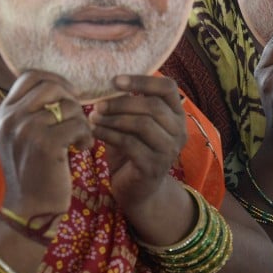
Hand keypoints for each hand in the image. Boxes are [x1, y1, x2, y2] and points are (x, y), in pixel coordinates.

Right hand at [0, 71, 92, 217]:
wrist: (28, 208)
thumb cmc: (32, 171)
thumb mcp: (20, 136)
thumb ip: (30, 111)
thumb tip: (59, 85)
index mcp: (3, 113)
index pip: (30, 75)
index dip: (55, 80)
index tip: (66, 98)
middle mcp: (10, 118)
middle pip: (52, 85)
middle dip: (71, 101)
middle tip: (75, 120)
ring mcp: (26, 130)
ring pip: (68, 105)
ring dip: (80, 121)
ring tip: (78, 138)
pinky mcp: (46, 144)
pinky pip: (78, 124)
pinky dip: (86, 135)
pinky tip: (82, 148)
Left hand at [89, 75, 186, 214]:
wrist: (138, 191)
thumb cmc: (134, 152)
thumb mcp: (134, 125)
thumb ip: (130, 106)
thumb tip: (109, 81)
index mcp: (177, 116)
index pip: (168, 88)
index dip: (142, 81)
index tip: (115, 81)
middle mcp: (178, 132)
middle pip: (153, 106)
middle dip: (121, 102)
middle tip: (98, 104)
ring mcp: (168, 150)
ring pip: (142, 124)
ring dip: (114, 118)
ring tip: (93, 117)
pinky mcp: (153, 166)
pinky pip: (130, 143)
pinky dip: (109, 134)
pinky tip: (94, 131)